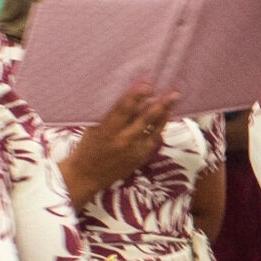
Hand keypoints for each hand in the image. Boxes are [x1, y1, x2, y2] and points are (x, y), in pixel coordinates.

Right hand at [63, 86, 178, 200]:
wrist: (87, 175)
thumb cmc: (88, 146)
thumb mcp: (94, 127)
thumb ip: (111, 114)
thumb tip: (130, 95)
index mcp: (106, 130)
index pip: (123, 109)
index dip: (136, 96)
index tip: (146, 84)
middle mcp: (122, 140)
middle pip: (145, 119)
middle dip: (159, 104)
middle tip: (171, 92)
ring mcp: (134, 150)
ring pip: (154, 129)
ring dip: (164, 113)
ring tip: (173, 99)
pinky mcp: (140, 158)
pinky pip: (154, 140)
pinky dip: (161, 127)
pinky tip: (166, 116)